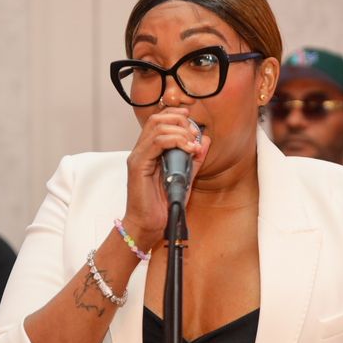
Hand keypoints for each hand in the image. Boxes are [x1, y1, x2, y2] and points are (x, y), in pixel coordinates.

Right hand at [122, 107, 210, 249]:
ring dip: (180, 132)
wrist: (149, 226)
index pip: (159, 121)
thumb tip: (205, 141)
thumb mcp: (185, 179)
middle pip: (157, 119)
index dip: (177, 117)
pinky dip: (175, 141)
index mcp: (149, 151)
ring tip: (193, 144)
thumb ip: (194, 160)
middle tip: (194, 134)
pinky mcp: (138, 165)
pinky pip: (156, 143)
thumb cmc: (163, 206)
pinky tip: (188, 149)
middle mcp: (141, 151)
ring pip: (157, 128)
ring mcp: (138, 157)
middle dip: (180, 121)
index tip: (194, 125)